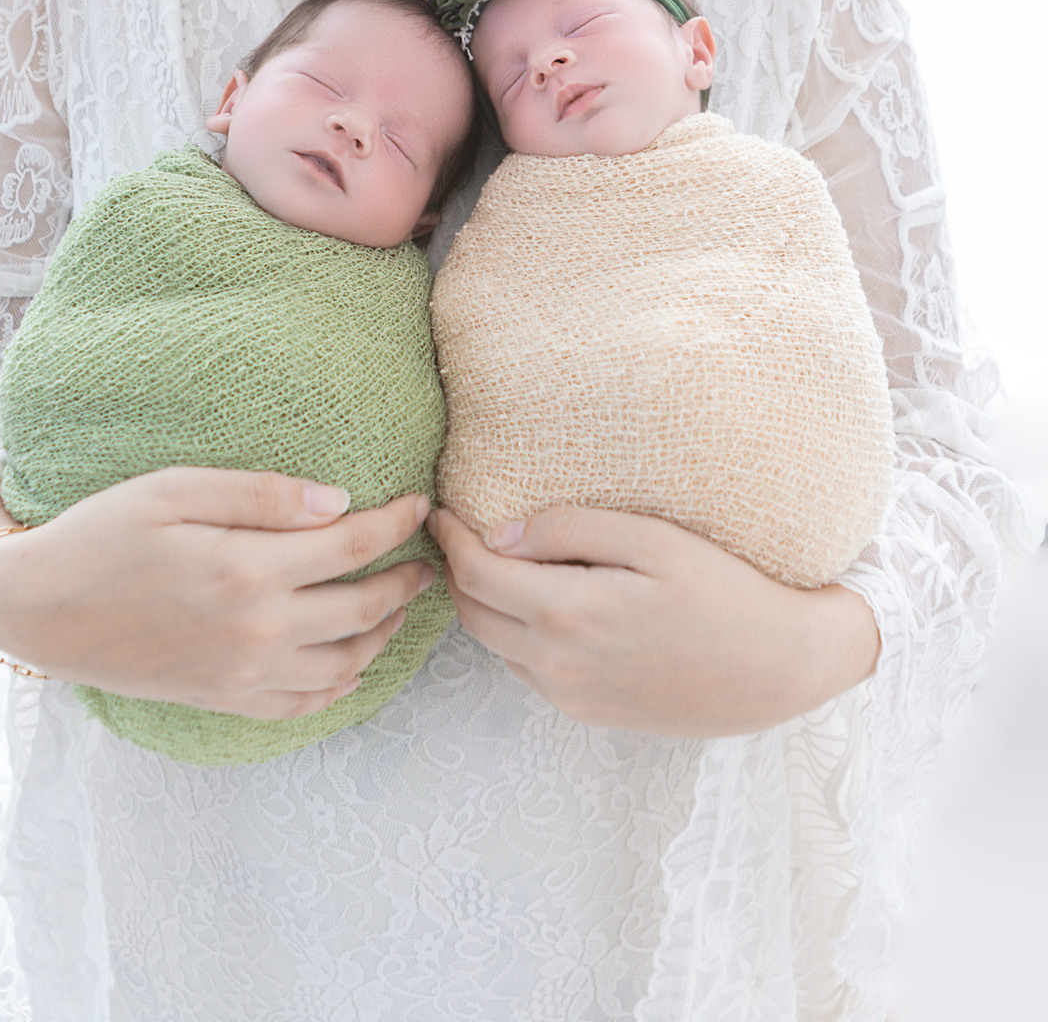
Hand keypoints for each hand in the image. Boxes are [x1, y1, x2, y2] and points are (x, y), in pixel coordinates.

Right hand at [0, 471, 435, 718]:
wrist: (39, 609)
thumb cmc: (103, 533)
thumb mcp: (176, 489)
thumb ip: (261, 495)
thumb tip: (336, 501)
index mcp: (249, 569)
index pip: (352, 545)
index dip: (396, 523)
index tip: (421, 504)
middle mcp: (258, 630)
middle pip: (363, 609)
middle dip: (406, 581)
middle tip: (427, 560)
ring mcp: (243, 674)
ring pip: (345, 663)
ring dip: (385, 633)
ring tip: (400, 605)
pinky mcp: (224, 699)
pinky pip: (304, 703)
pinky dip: (341, 684)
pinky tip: (352, 661)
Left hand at [430, 505, 880, 736]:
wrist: (781, 667)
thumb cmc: (725, 589)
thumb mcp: (651, 538)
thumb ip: (570, 530)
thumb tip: (501, 532)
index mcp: (569, 616)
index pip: (476, 575)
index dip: (450, 538)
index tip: (441, 509)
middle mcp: (559, 667)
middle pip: (474, 615)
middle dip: (458, 571)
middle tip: (462, 529)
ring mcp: (573, 698)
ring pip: (498, 646)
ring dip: (487, 604)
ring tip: (500, 560)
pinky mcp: (590, 714)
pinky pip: (530, 670)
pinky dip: (519, 633)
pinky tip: (546, 601)